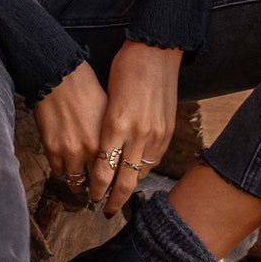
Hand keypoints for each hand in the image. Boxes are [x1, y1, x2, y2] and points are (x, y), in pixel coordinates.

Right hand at [32, 59, 107, 190]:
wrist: (61, 77)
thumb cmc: (88, 90)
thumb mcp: (109, 113)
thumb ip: (113, 139)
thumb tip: (119, 157)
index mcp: (107, 141)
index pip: (114, 175)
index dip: (114, 184)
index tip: (114, 188)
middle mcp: (89, 150)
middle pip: (96, 185)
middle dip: (98, 190)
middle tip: (97, 190)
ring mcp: (68, 151)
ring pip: (75, 181)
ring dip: (79, 181)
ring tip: (81, 178)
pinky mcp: (51, 149)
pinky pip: (58, 171)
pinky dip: (63, 169)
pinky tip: (66, 161)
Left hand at [87, 39, 181, 216]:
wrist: (156, 51)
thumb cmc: (126, 68)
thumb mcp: (107, 99)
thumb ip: (105, 128)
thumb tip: (101, 154)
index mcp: (116, 124)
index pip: (103, 170)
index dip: (96, 189)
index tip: (91, 197)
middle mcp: (137, 133)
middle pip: (123, 182)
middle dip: (112, 201)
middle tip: (104, 210)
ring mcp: (155, 133)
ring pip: (141, 174)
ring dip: (130, 187)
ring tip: (120, 194)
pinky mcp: (168, 130)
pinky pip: (155, 159)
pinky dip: (145, 169)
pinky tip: (137, 171)